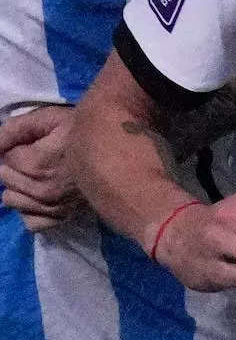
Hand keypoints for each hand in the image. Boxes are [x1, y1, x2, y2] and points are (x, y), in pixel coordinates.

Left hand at [0, 104, 82, 230]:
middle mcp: (43, 190)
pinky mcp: (63, 216)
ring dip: (19, 187)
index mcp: (36, 164)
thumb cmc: (84, 128)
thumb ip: (14, 130)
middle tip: (38, 156)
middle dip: (15, 166)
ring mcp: (53, 206)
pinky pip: (31, 222)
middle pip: (6, 179)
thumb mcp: (49, 118)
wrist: (120, 144)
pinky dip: (30, 209)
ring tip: (39, 174)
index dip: (16, 148)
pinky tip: (40, 195)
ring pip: (12, 200)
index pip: (5, 159)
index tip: (33, 143)